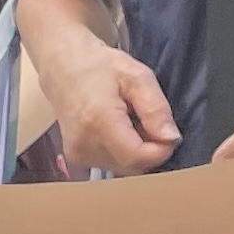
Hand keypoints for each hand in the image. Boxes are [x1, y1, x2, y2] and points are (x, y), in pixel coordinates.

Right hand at [32, 16, 177, 174]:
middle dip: (149, 150)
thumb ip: (156, 107)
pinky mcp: (75, 158)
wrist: (61, 65)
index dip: (160, 150)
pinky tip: (118, 130)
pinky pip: (111, 164)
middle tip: (148, 121)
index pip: (137, 157)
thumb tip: (171, 138)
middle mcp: (84, 144)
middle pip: (132, 166)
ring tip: (131, 122)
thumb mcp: (136, 76)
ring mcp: (77, 154)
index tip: (168, 133)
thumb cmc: (99, 65)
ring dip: (136, 151)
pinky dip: (122, 152)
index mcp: (99, 121)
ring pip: (123, 168)